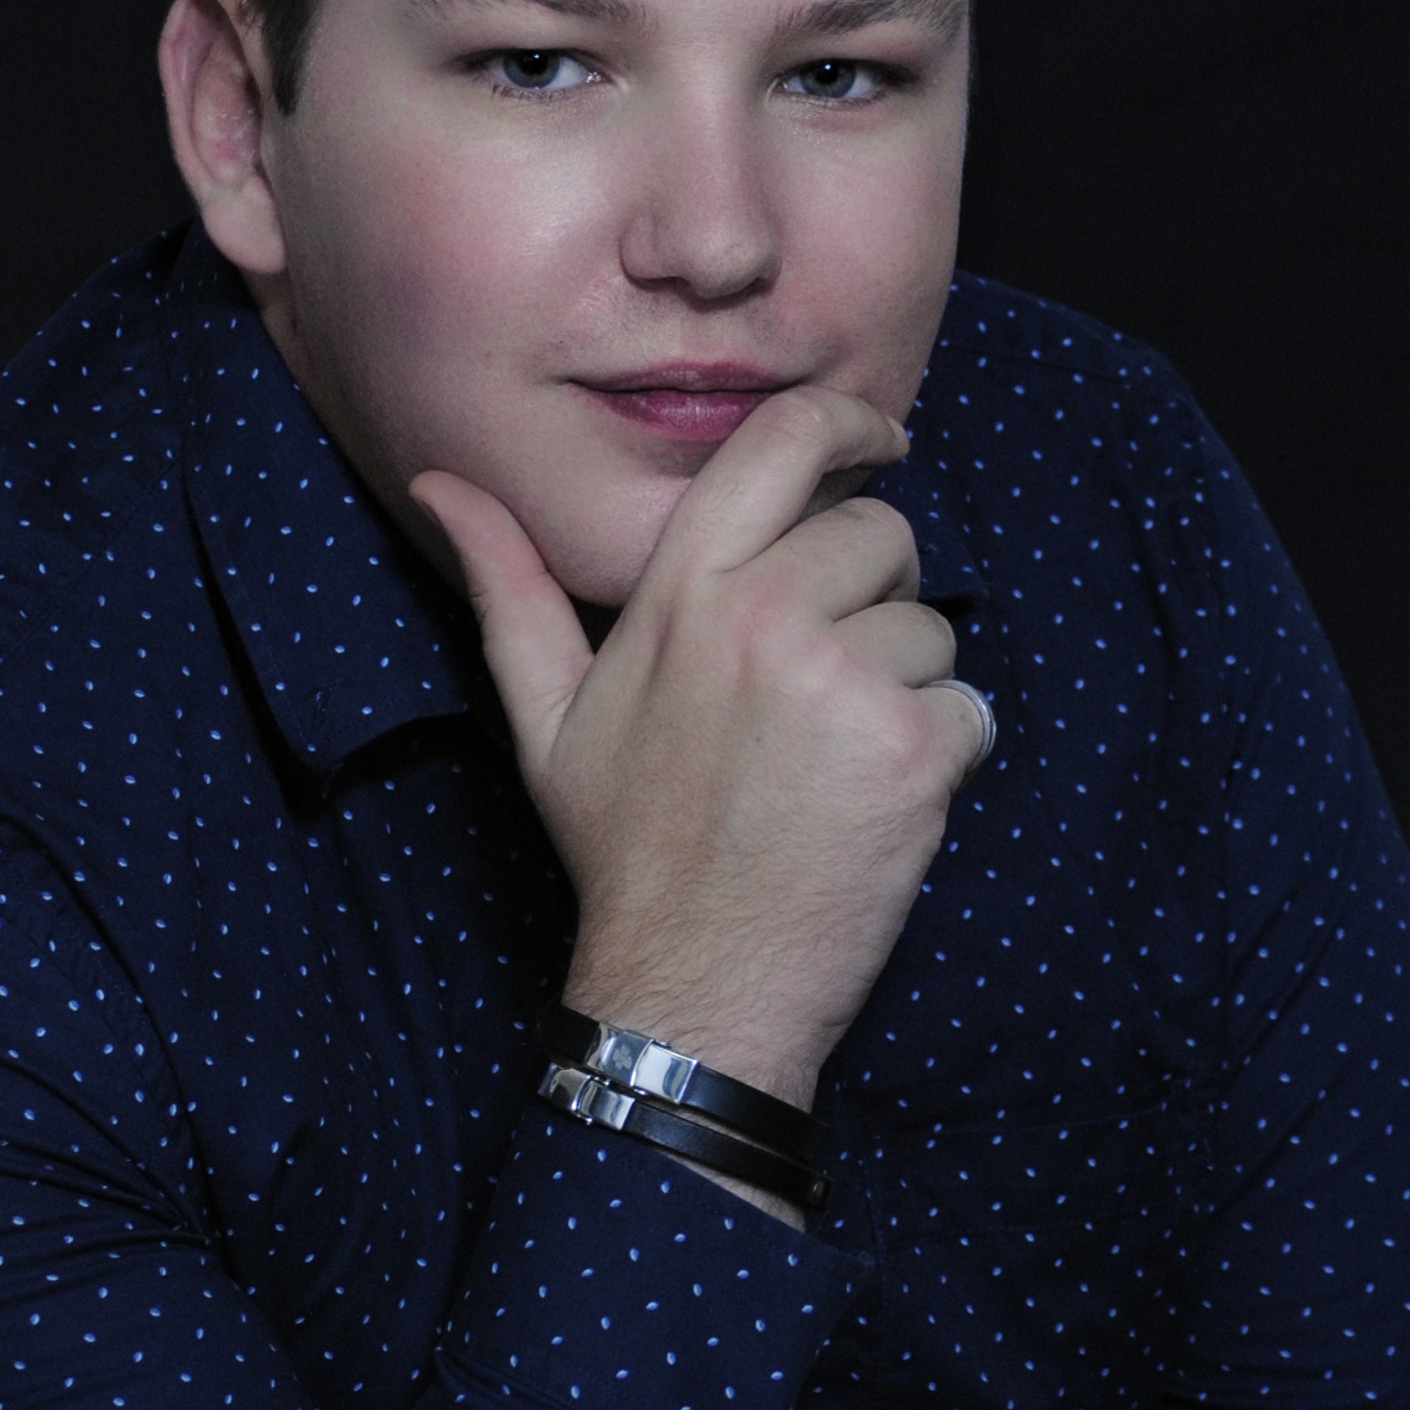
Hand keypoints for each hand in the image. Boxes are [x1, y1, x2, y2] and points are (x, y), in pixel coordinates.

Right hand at [411, 389, 979, 1109]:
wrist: (691, 987)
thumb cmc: (626, 851)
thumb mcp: (547, 716)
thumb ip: (510, 586)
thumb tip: (441, 483)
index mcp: (679, 594)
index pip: (780, 442)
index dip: (848, 423)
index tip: (880, 441)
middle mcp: (763, 618)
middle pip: (878, 536)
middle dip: (873, 596)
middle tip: (823, 687)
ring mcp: (841, 682)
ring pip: (930, 627)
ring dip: (906, 686)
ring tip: (835, 762)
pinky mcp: (911, 749)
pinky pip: (968, 706)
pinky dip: (941, 755)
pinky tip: (875, 805)